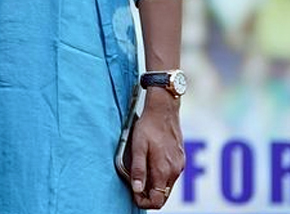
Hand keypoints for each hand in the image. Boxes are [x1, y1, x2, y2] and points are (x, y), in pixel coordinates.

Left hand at [128, 91, 184, 208]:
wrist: (164, 110)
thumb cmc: (148, 127)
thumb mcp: (138, 147)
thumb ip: (138, 169)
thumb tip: (137, 189)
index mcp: (164, 170)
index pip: (158, 200)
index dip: (144, 202)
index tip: (133, 195)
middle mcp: (175, 171)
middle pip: (163, 195)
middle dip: (149, 195)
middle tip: (134, 185)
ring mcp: (179, 165)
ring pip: (167, 185)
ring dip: (154, 185)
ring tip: (139, 173)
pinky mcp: (180, 159)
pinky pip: (171, 175)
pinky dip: (160, 175)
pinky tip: (150, 163)